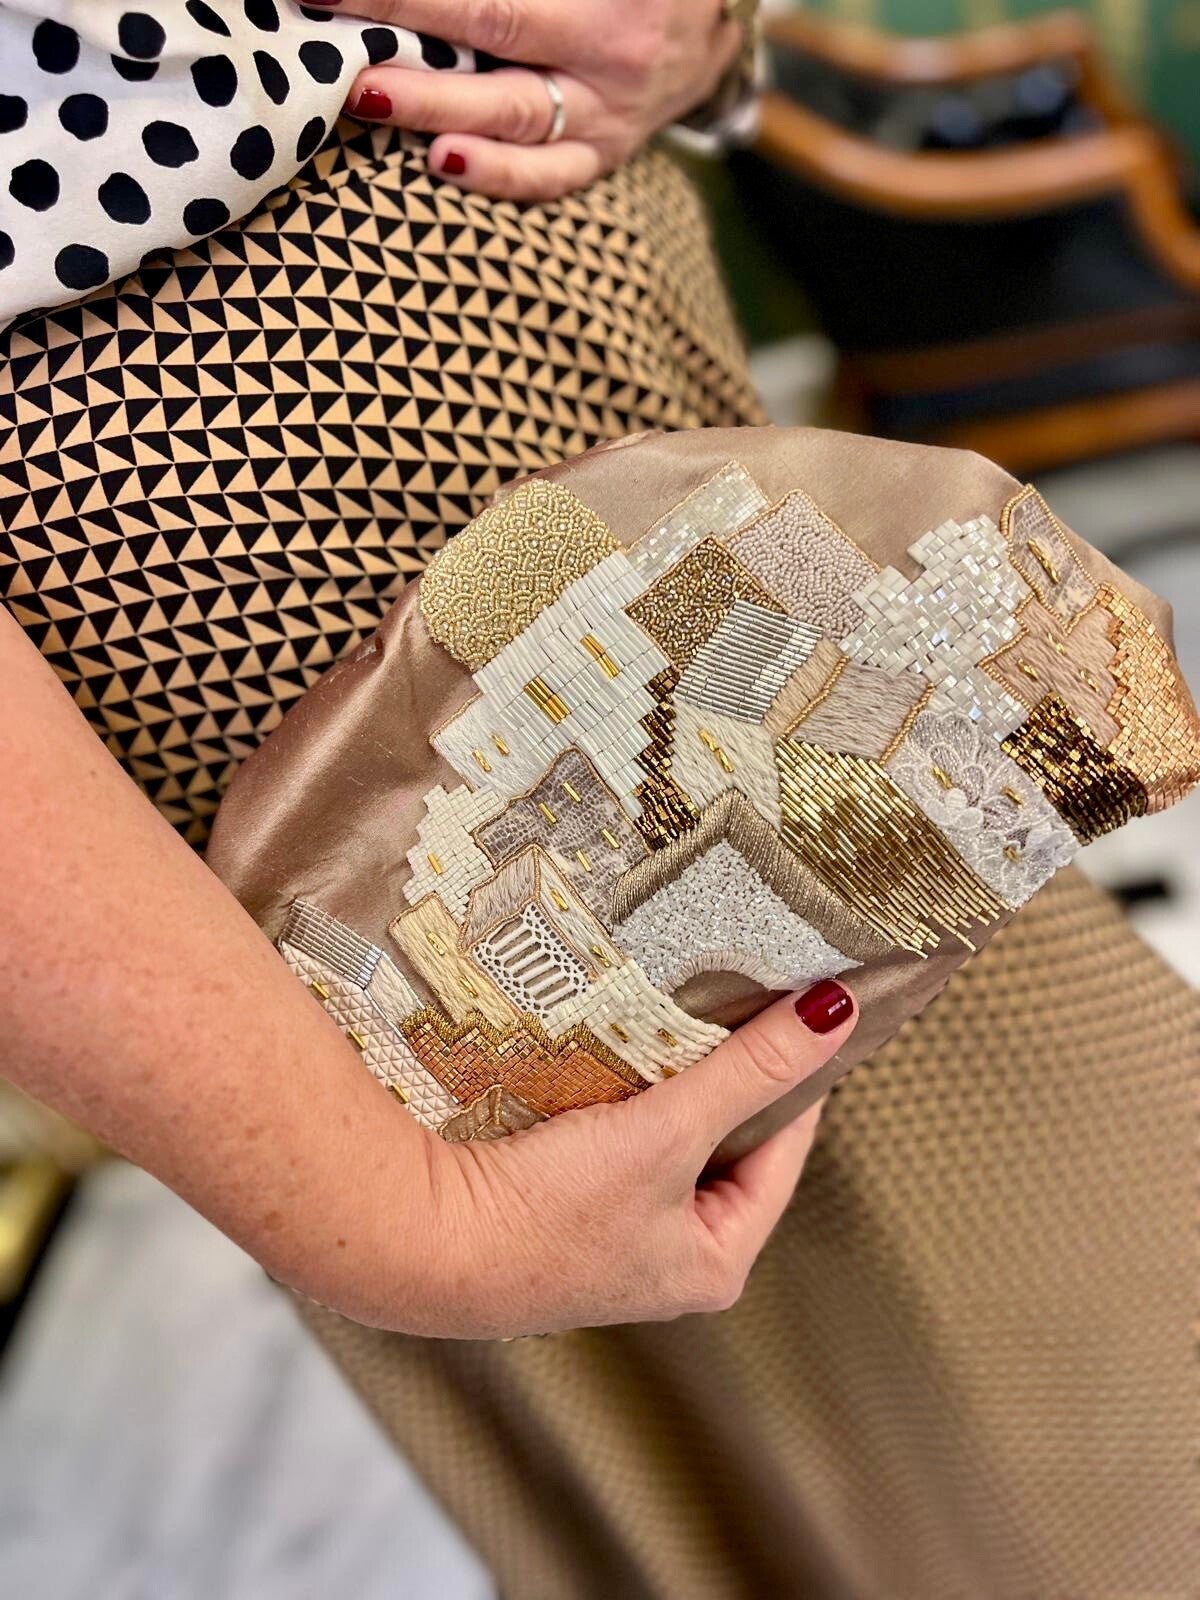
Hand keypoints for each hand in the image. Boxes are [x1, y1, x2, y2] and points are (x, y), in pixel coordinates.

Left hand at [339, 0, 741, 199]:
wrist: (713, 28)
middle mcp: (611, 50)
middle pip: (496, 34)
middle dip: (409, 34)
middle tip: (340, 41)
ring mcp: (609, 113)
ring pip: (517, 118)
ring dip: (439, 108)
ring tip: (370, 98)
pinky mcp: (603, 156)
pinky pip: (549, 177)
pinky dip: (498, 176)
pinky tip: (442, 164)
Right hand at [351, 980, 854, 1338]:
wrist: (415, 1245)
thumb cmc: (546, 1213)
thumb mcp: (667, 1133)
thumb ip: (750, 1069)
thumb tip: (837, 1013)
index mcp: (717, 1263)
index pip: (783, 1150)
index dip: (795, 1077)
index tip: (802, 1007)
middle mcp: (668, 1261)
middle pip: (722, 1142)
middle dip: (724, 1075)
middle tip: (734, 998)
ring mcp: (609, 1238)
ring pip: (663, 1136)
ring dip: (666, 1081)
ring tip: (675, 1012)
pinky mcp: (555, 1212)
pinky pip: (611, 1137)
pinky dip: (617, 1096)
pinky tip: (607, 1050)